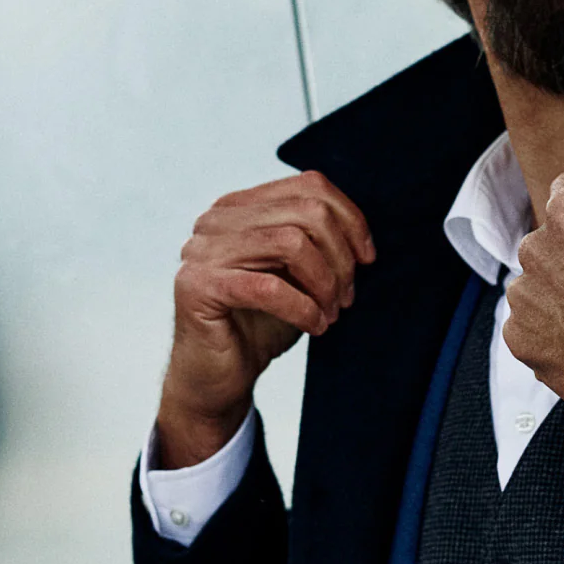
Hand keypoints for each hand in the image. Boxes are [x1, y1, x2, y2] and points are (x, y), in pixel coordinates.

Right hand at [156, 170, 373, 467]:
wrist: (218, 377)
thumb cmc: (261, 324)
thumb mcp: (298, 276)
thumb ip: (319, 245)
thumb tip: (361, 239)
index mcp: (240, 206)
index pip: (309, 186)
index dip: (350, 220)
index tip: (367, 259)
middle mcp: (216, 219)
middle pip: (306, 213)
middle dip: (340, 259)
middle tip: (346, 298)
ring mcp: (201, 250)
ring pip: (292, 243)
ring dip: (325, 284)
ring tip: (331, 314)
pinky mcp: (196, 286)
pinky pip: (269, 287)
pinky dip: (303, 308)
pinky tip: (315, 326)